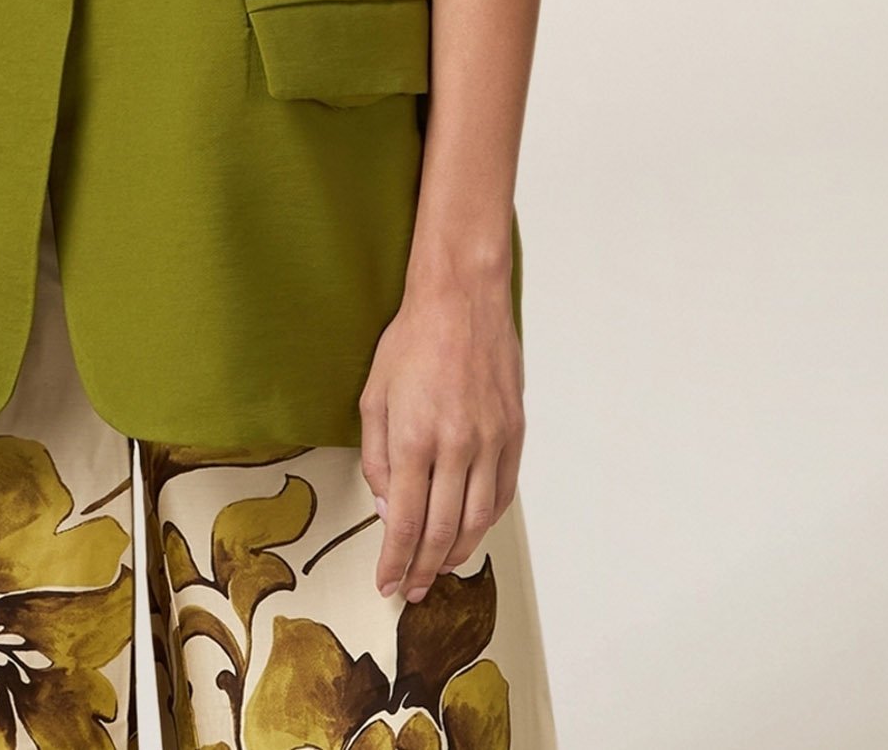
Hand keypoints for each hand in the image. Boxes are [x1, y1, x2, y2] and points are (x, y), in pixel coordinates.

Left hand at [358, 269, 523, 603]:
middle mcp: (456, 446)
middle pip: (441, 531)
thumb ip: (377, 456)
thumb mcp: (373, 395)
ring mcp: (490, 441)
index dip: (395, 562)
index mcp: (414, 438)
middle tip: (413, 589)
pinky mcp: (514, 433)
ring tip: (440, 568)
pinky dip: (486, 521)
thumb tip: (387, 507)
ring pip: (477, 520)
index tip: (387, 583)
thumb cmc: (412, 340)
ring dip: (456, 553)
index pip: (404, 522)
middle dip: (424, 569)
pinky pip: (502, 492)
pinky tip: (471, 530)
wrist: (462, 299)